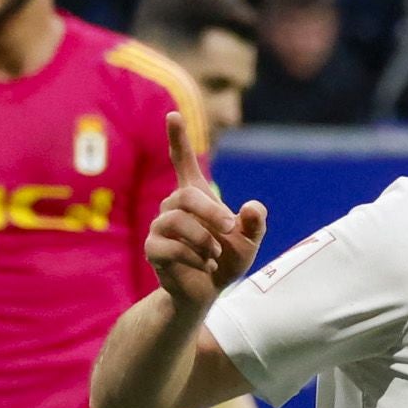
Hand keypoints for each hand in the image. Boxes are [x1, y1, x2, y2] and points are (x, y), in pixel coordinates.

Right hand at [142, 110, 265, 311]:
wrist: (206, 292)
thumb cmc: (226, 260)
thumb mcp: (249, 242)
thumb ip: (255, 223)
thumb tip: (252, 207)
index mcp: (195, 197)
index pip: (182, 162)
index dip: (177, 139)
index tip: (172, 115)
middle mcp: (173, 207)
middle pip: (186, 195)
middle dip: (211, 211)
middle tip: (229, 229)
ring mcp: (160, 228)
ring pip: (177, 221)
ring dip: (204, 239)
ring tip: (215, 254)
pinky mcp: (153, 250)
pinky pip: (170, 247)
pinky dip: (194, 257)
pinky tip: (204, 265)